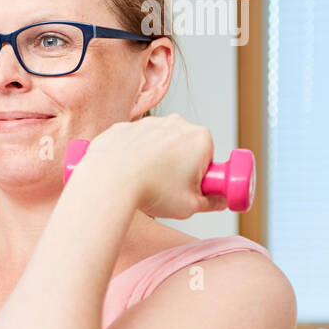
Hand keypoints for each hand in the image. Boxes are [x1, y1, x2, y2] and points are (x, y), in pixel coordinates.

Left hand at [80, 114, 227, 218]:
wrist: (108, 182)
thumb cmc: (151, 192)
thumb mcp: (191, 206)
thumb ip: (212, 202)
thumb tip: (220, 200)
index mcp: (200, 138)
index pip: (208, 159)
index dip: (201, 178)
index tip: (189, 190)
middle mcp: (176, 123)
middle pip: (183, 148)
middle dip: (178, 167)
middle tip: (165, 189)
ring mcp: (147, 122)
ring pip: (156, 144)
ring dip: (153, 160)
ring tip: (143, 182)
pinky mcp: (123, 127)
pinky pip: (132, 143)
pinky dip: (130, 155)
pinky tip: (125, 173)